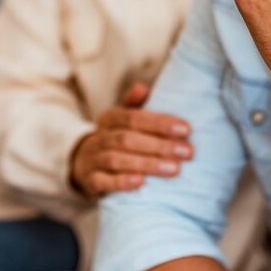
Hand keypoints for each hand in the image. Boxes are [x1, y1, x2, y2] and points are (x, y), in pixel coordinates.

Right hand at [68, 82, 193, 198]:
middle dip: (160, 145)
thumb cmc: (115, 138)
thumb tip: (142, 87)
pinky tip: (141, 183)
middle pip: (127, 139)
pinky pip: (103, 181)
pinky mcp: (90, 181)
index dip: (160, 123)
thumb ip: (135, 105)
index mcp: (110, 118)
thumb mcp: (123, 119)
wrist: (84, 163)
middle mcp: (99, 137)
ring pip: (117, 160)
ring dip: (147, 164)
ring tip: (173, 169)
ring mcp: (93, 159)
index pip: (134, 118)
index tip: (186, 129)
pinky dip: (122, 182)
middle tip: (186, 152)